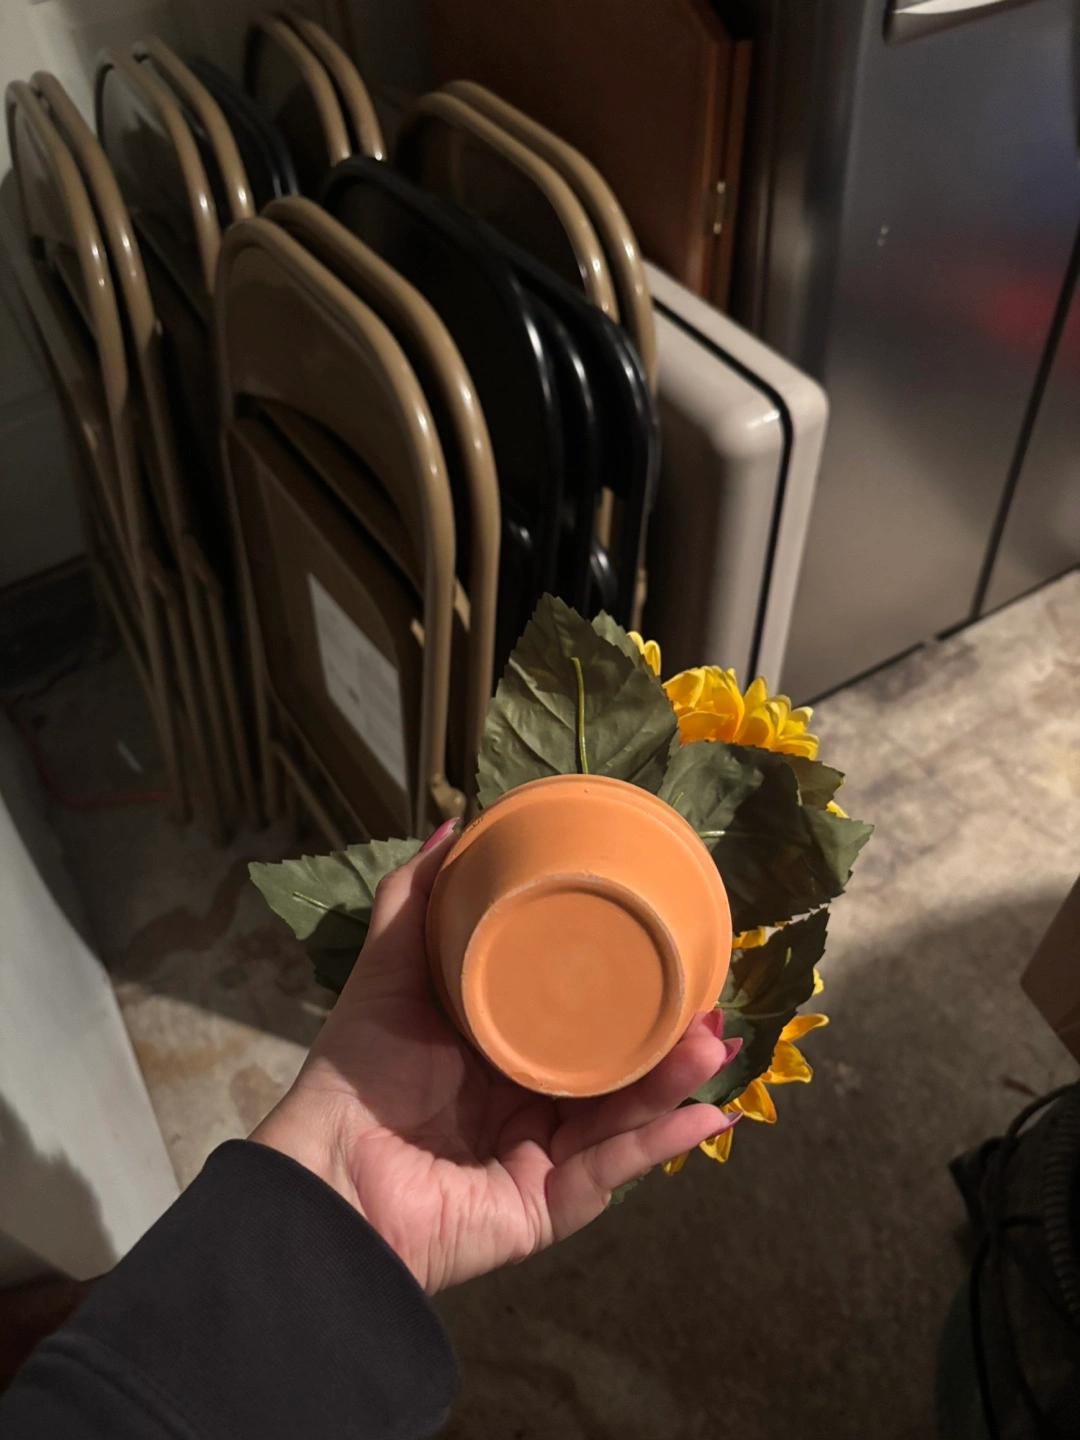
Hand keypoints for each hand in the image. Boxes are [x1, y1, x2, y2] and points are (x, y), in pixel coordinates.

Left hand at [253, 821, 739, 1293]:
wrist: (326, 1168)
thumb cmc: (357, 1072)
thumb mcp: (392, 970)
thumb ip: (416, 899)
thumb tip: (453, 826)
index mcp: (503, 1055)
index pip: (579, 1025)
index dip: (626, 994)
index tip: (672, 954)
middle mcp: (529, 1107)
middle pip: (616, 1073)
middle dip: (668, 1042)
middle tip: (711, 1002)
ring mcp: (542, 1159)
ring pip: (624, 1119)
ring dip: (673, 1083)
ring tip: (714, 1041)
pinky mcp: (544, 1209)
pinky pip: (609, 1177)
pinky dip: (656, 1147)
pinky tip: (702, 1114)